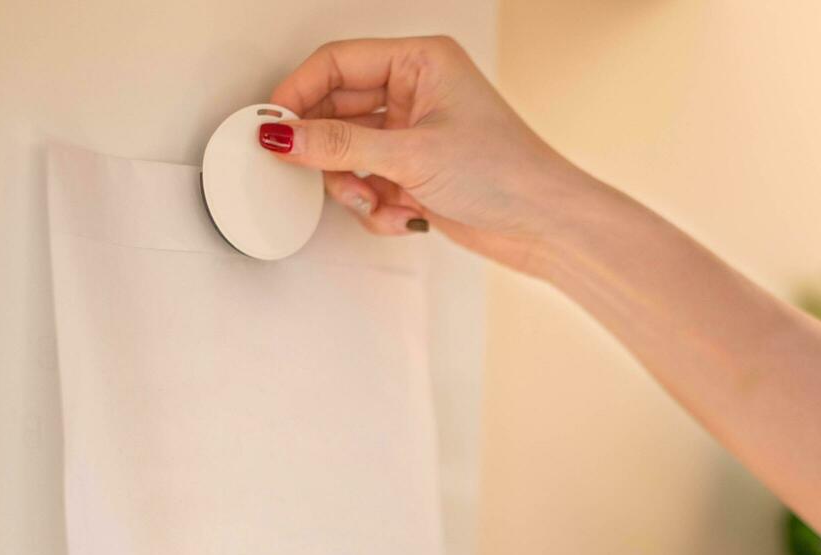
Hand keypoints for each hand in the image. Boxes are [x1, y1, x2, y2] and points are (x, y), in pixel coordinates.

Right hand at [264, 35, 592, 271]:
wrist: (547, 227)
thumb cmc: (508, 174)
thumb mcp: (412, 155)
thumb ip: (340, 147)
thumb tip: (284, 137)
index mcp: (420, 62)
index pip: (337, 63)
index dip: (299, 94)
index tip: (274, 128)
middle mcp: (417, 93)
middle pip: (338, 113)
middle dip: (331, 153)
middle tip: (320, 174)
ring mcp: (416, 136)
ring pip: (350, 155)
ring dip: (354, 186)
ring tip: (375, 201)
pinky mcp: (417, 174)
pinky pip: (370, 185)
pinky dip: (376, 206)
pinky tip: (401, 217)